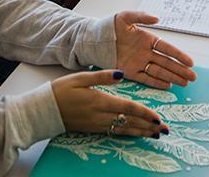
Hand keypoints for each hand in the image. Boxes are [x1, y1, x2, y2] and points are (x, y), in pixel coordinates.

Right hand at [51, 69, 166, 136]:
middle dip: (149, 126)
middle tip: (165, 130)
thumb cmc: (60, 91)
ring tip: (155, 134)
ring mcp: (97, 124)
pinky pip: (115, 133)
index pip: (128, 108)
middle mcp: (101, 116)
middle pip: (130, 122)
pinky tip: (136, 134)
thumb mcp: (80, 77)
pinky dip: (128, 134)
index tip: (158, 117)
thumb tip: (121, 73)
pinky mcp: (93, 129)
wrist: (43, 111)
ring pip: (124, 129)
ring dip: (141, 132)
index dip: (145, 113)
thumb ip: (102, 76)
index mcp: (100, 101)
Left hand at [114, 11, 196, 88]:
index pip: (167, 48)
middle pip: (167, 63)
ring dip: (172, 77)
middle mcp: (146, 52)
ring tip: (185, 83)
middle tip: (193, 77)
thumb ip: (141, 17)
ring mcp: (139, 63)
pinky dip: (156, 83)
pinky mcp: (130, 72)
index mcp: (148, 39)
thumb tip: (157, 19)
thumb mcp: (125, 17)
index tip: (190, 62)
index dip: (179, 55)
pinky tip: (168, 86)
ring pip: (159, 72)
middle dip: (180, 70)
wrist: (94, 39)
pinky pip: (146, 78)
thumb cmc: (110, 26)